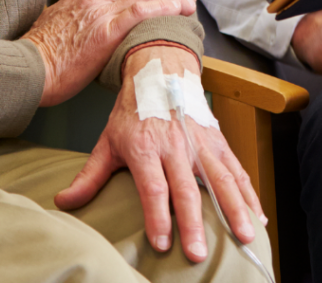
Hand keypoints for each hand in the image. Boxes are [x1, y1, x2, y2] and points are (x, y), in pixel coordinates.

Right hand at [23, 0, 196, 106]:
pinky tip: (180, 10)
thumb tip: (88, 19)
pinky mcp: (106, 31)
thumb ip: (77, 14)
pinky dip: (165, 7)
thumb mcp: (57, 23)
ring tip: (191, 2)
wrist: (27, 69)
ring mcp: (100, 11)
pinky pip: (142, 11)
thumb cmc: (40, 55)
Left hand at [54, 46, 265, 261]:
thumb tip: (63, 201)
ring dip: (234, 208)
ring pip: (221, 178)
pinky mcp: (218, 139)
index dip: (157, 214)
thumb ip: (90, 175)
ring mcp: (200, 141)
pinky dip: (249, 193)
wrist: (160, 68)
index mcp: (146, 146)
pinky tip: (258, 217)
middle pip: (187, 187)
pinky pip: (236, 169)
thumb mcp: (108, 138)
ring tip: (244, 236)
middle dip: (193, 222)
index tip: (162, 242)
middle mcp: (176, 144)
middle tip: (197, 252)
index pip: (153, 185)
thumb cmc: (133, 109)